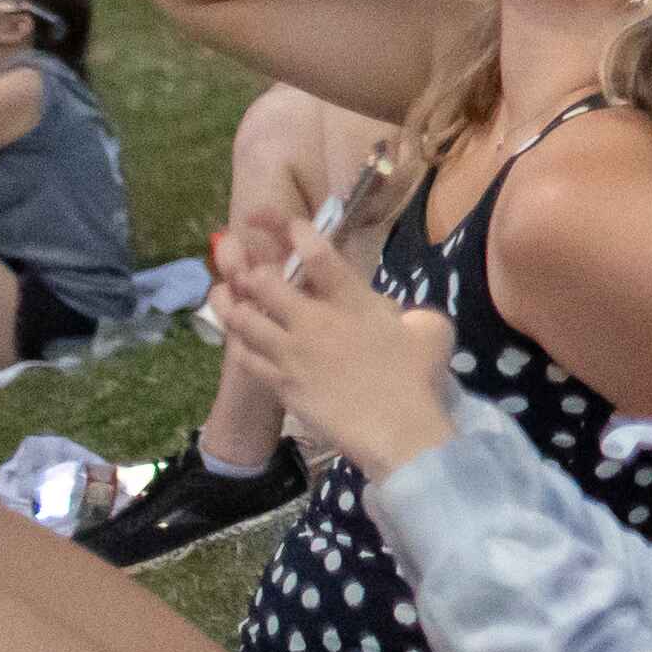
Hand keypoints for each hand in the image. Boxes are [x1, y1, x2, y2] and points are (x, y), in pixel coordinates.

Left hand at [207, 210, 458, 474]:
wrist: (397, 430)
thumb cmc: (418, 377)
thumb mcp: (430, 329)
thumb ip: (407, 311)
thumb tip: (395, 315)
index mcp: (352, 301)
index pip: (316, 254)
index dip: (295, 230)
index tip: (286, 221)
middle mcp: (313, 321)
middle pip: (264, 283)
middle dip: (249, 265)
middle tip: (241, 257)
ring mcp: (291, 354)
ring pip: (242, 320)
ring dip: (228, 301)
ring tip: (220, 291)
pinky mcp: (280, 383)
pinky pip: (244, 357)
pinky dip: (236, 341)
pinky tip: (234, 335)